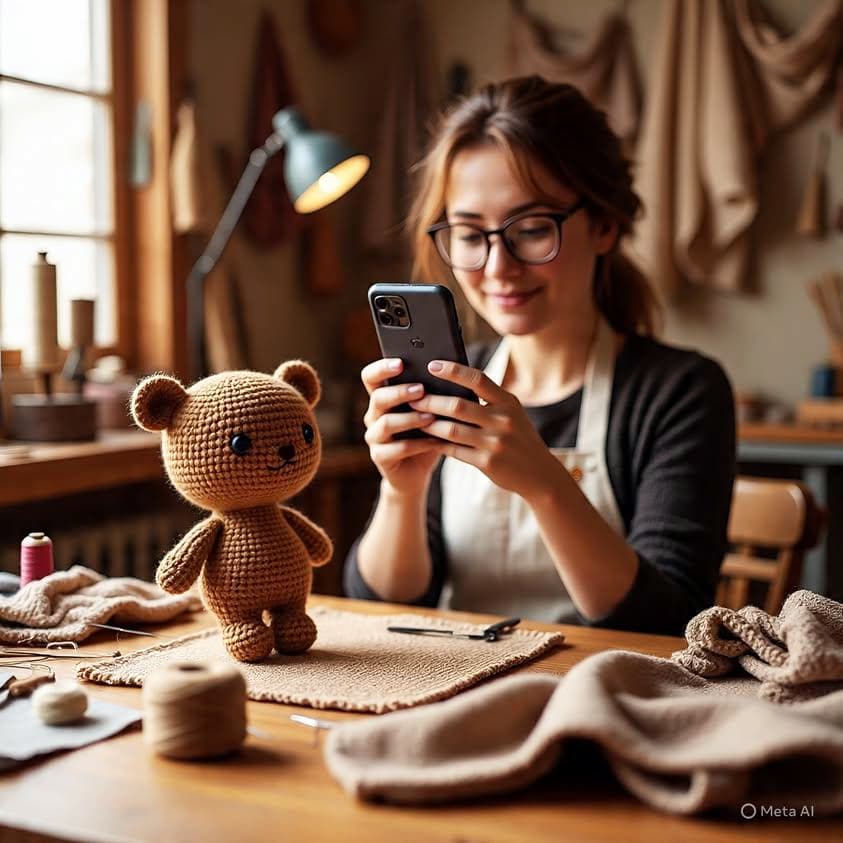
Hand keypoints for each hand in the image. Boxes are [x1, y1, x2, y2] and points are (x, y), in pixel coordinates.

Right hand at [361, 358, 443, 496]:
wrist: (417, 472)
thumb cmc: (426, 434)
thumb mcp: (431, 411)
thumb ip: (434, 393)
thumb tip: (454, 370)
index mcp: (383, 398)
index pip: (371, 377)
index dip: (381, 368)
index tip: (400, 363)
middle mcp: (374, 415)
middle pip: (378, 397)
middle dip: (400, 392)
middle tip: (421, 389)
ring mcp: (374, 437)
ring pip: (387, 423)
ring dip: (410, 418)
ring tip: (431, 417)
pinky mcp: (380, 457)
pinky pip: (397, 449)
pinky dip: (418, 444)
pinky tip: (435, 440)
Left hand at [408, 360, 563, 501]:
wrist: (540, 473)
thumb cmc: (518, 438)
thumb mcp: (511, 413)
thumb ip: (488, 400)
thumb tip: (452, 385)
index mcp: (508, 402)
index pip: (477, 379)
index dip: (453, 370)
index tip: (431, 365)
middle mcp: (503, 420)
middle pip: (458, 406)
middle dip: (431, 401)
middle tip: (412, 397)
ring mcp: (495, 443)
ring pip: (452, 430)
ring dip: (429, 424)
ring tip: (414, 419)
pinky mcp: (487, 463)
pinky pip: (454, 450)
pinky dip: (438, 444)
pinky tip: (427, 439)